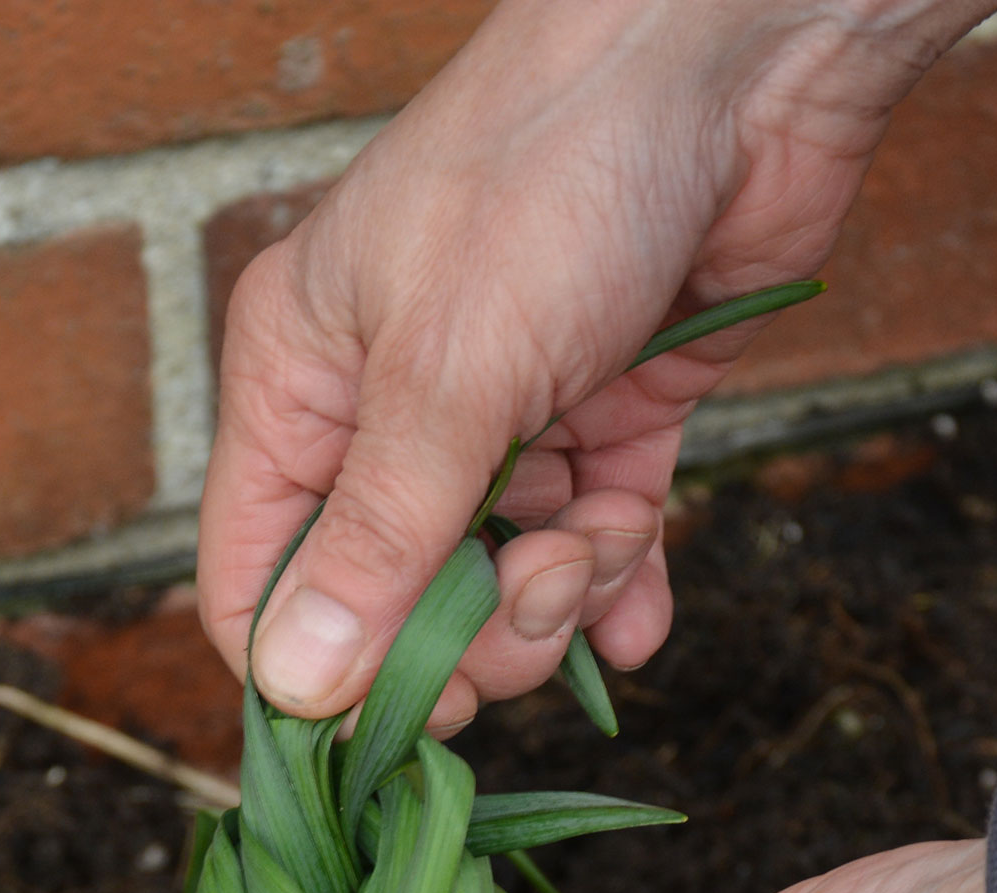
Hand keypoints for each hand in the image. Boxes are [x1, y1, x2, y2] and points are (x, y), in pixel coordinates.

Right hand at [200, 0, 996, 732]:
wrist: (737, 65)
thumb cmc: (554, 175)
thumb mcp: (448, 378)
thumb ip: (377, 545)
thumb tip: (295, 690)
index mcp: (300, 382)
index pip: (259, 575)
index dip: (312, 669)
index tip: (393, 723)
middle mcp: (388, 409)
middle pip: (392, 604)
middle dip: (466, 637)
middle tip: (529, 607)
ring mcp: (502, 417)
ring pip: (498, 584)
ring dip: (557, 596)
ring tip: (602, 545)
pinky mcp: (608, 416)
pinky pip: (596, 545)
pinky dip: (621, 585)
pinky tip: (641, 619)